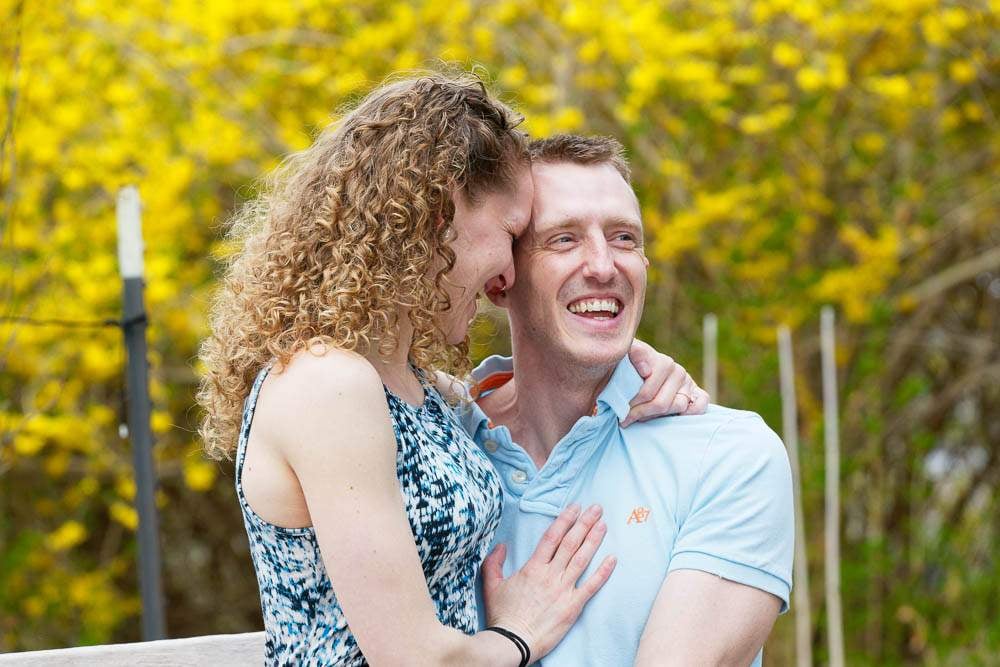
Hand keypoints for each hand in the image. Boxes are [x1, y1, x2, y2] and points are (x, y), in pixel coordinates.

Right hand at [481, 504, 616, 660]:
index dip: (565, 520)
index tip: (575, 507)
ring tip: (603, 525)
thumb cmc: (503, 615)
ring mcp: (563, 590)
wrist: (513, 642)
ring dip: (594, 540)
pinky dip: (603, 572)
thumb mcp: (491, 585)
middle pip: (571, 543)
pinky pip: (591, 586)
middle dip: (584, 523)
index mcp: (532, 567)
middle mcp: (550, 574)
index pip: (552, 537)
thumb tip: (501, 546)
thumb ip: (494, 563)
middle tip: (596, 509)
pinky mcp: (573, 606)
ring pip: (582, 559)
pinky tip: (612, 559)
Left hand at [624, 340, 709, 426]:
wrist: (640, 372)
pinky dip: (688, 415)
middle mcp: (676, 369)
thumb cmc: (626, 370)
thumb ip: (632, 356)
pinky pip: (699, 406)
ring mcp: (688, 381)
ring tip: (640, 417)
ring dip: (657, 416)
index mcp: (659, 360)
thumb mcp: (623, 360)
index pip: (647, 391)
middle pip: (660, 403)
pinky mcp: (698, 393)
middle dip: (640, 413)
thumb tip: (646, 371)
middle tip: (625, 418)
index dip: (633, 404)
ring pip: (678, 406)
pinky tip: (669, 418)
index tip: (620, 409)